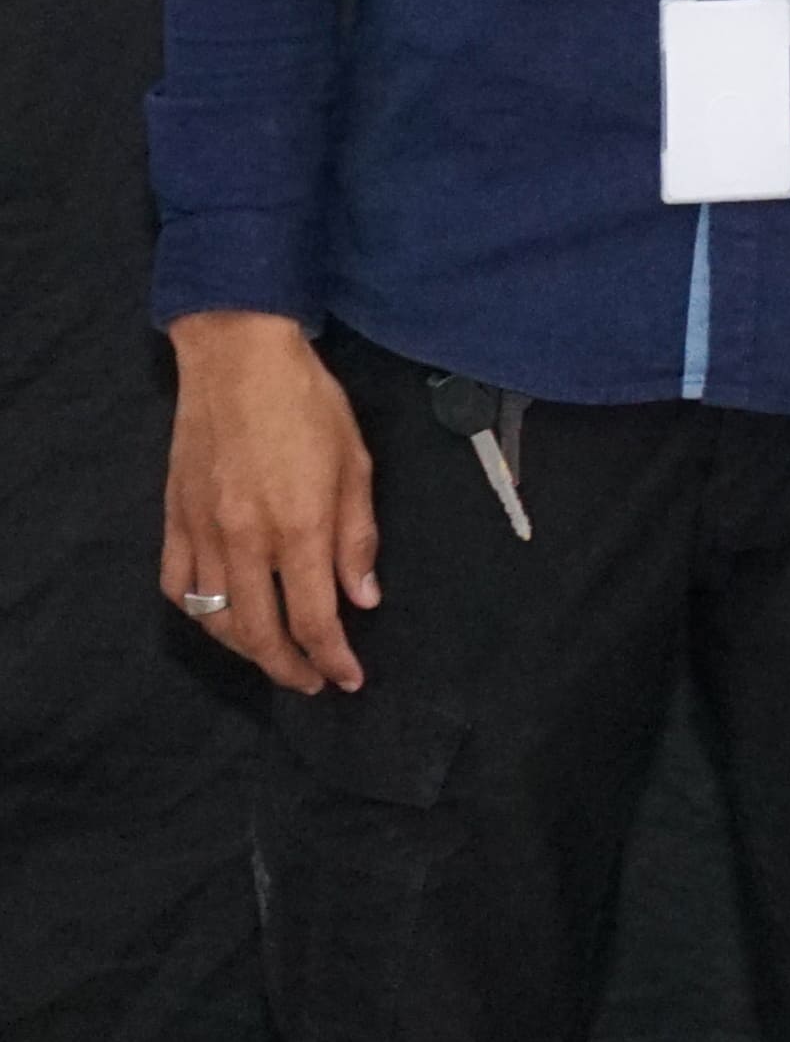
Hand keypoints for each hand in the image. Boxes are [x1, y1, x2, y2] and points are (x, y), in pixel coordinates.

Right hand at [160, 311, 376, 694]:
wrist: (238, 359)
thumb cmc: (309, 403)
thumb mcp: (356, 464)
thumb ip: (358, 538)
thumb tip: (363, 600)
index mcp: (299, 526)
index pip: (314, 618)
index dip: (333, 657)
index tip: (349, 679)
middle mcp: (246, 539)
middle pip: (260, 633)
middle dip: (289, 668)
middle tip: (314, 682)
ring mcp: (202, 532)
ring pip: (214, 619)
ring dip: (245, 649)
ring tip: (275, 655)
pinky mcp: (173, 519)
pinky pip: (177, 586)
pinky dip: (199, 613)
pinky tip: (222, 616)